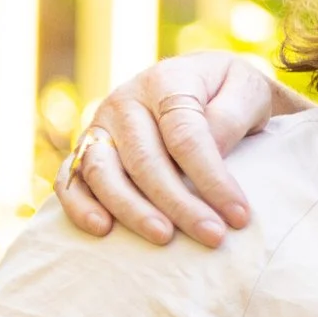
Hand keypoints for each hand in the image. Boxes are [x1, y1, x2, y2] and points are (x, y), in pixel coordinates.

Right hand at [56, 51, 304, 245]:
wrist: (199, 78)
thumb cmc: (229, 90)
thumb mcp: (248, 90)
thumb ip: (231, 118)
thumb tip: (211, 156)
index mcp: (168, 82)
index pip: (186, 137)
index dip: (212, 179)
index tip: (239, 215)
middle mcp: (126, 101)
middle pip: (145, 160)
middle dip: (179, 204)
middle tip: (212, 236)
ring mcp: (100, 125)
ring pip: (103, 172)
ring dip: (132, 211)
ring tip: (163, 238)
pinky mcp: (85, 148)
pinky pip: (70, 179)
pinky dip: (79, 206)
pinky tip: (102, 230)